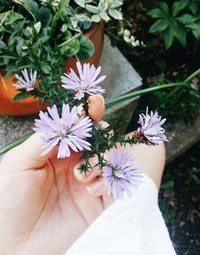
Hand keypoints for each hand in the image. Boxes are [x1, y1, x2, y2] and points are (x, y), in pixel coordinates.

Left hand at [0, 95, 112, 254]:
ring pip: (110, 157)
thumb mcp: (19, 163)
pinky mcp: (100, 202)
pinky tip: (91, 190)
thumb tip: (69, 116)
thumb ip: (44, 138)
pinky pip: (116, 182)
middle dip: (99, 135)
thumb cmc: (9, 203)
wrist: (15, 246)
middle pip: (99, 139)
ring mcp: (89, 183)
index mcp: (57, 153)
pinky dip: (109, 180)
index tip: (95, 102)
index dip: (87, 114)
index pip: (77, 128)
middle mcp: (75, 164)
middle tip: (91, 140)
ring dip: (101, 159)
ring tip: (82, 176)